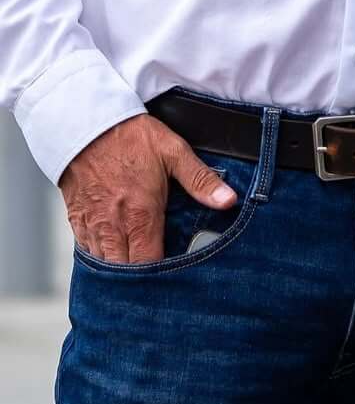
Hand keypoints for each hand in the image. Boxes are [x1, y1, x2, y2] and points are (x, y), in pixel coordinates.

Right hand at [59, 114, 236, 263]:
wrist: (86, 124)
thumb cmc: (130, 137)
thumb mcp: (173, 152)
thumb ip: (201, 180)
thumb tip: (228, 200)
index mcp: (140, 215)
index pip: (150, 266)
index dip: (162, 277)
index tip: (174, 274)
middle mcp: (113, 227)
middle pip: (126, 273)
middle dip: (141, 279)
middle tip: (157, 274)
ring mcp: (92, 226)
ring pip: (104, 267)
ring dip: (120, 269)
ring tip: (137, 264)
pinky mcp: (76, 221)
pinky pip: (87, 252)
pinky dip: (101, 256)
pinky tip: (115, 249)